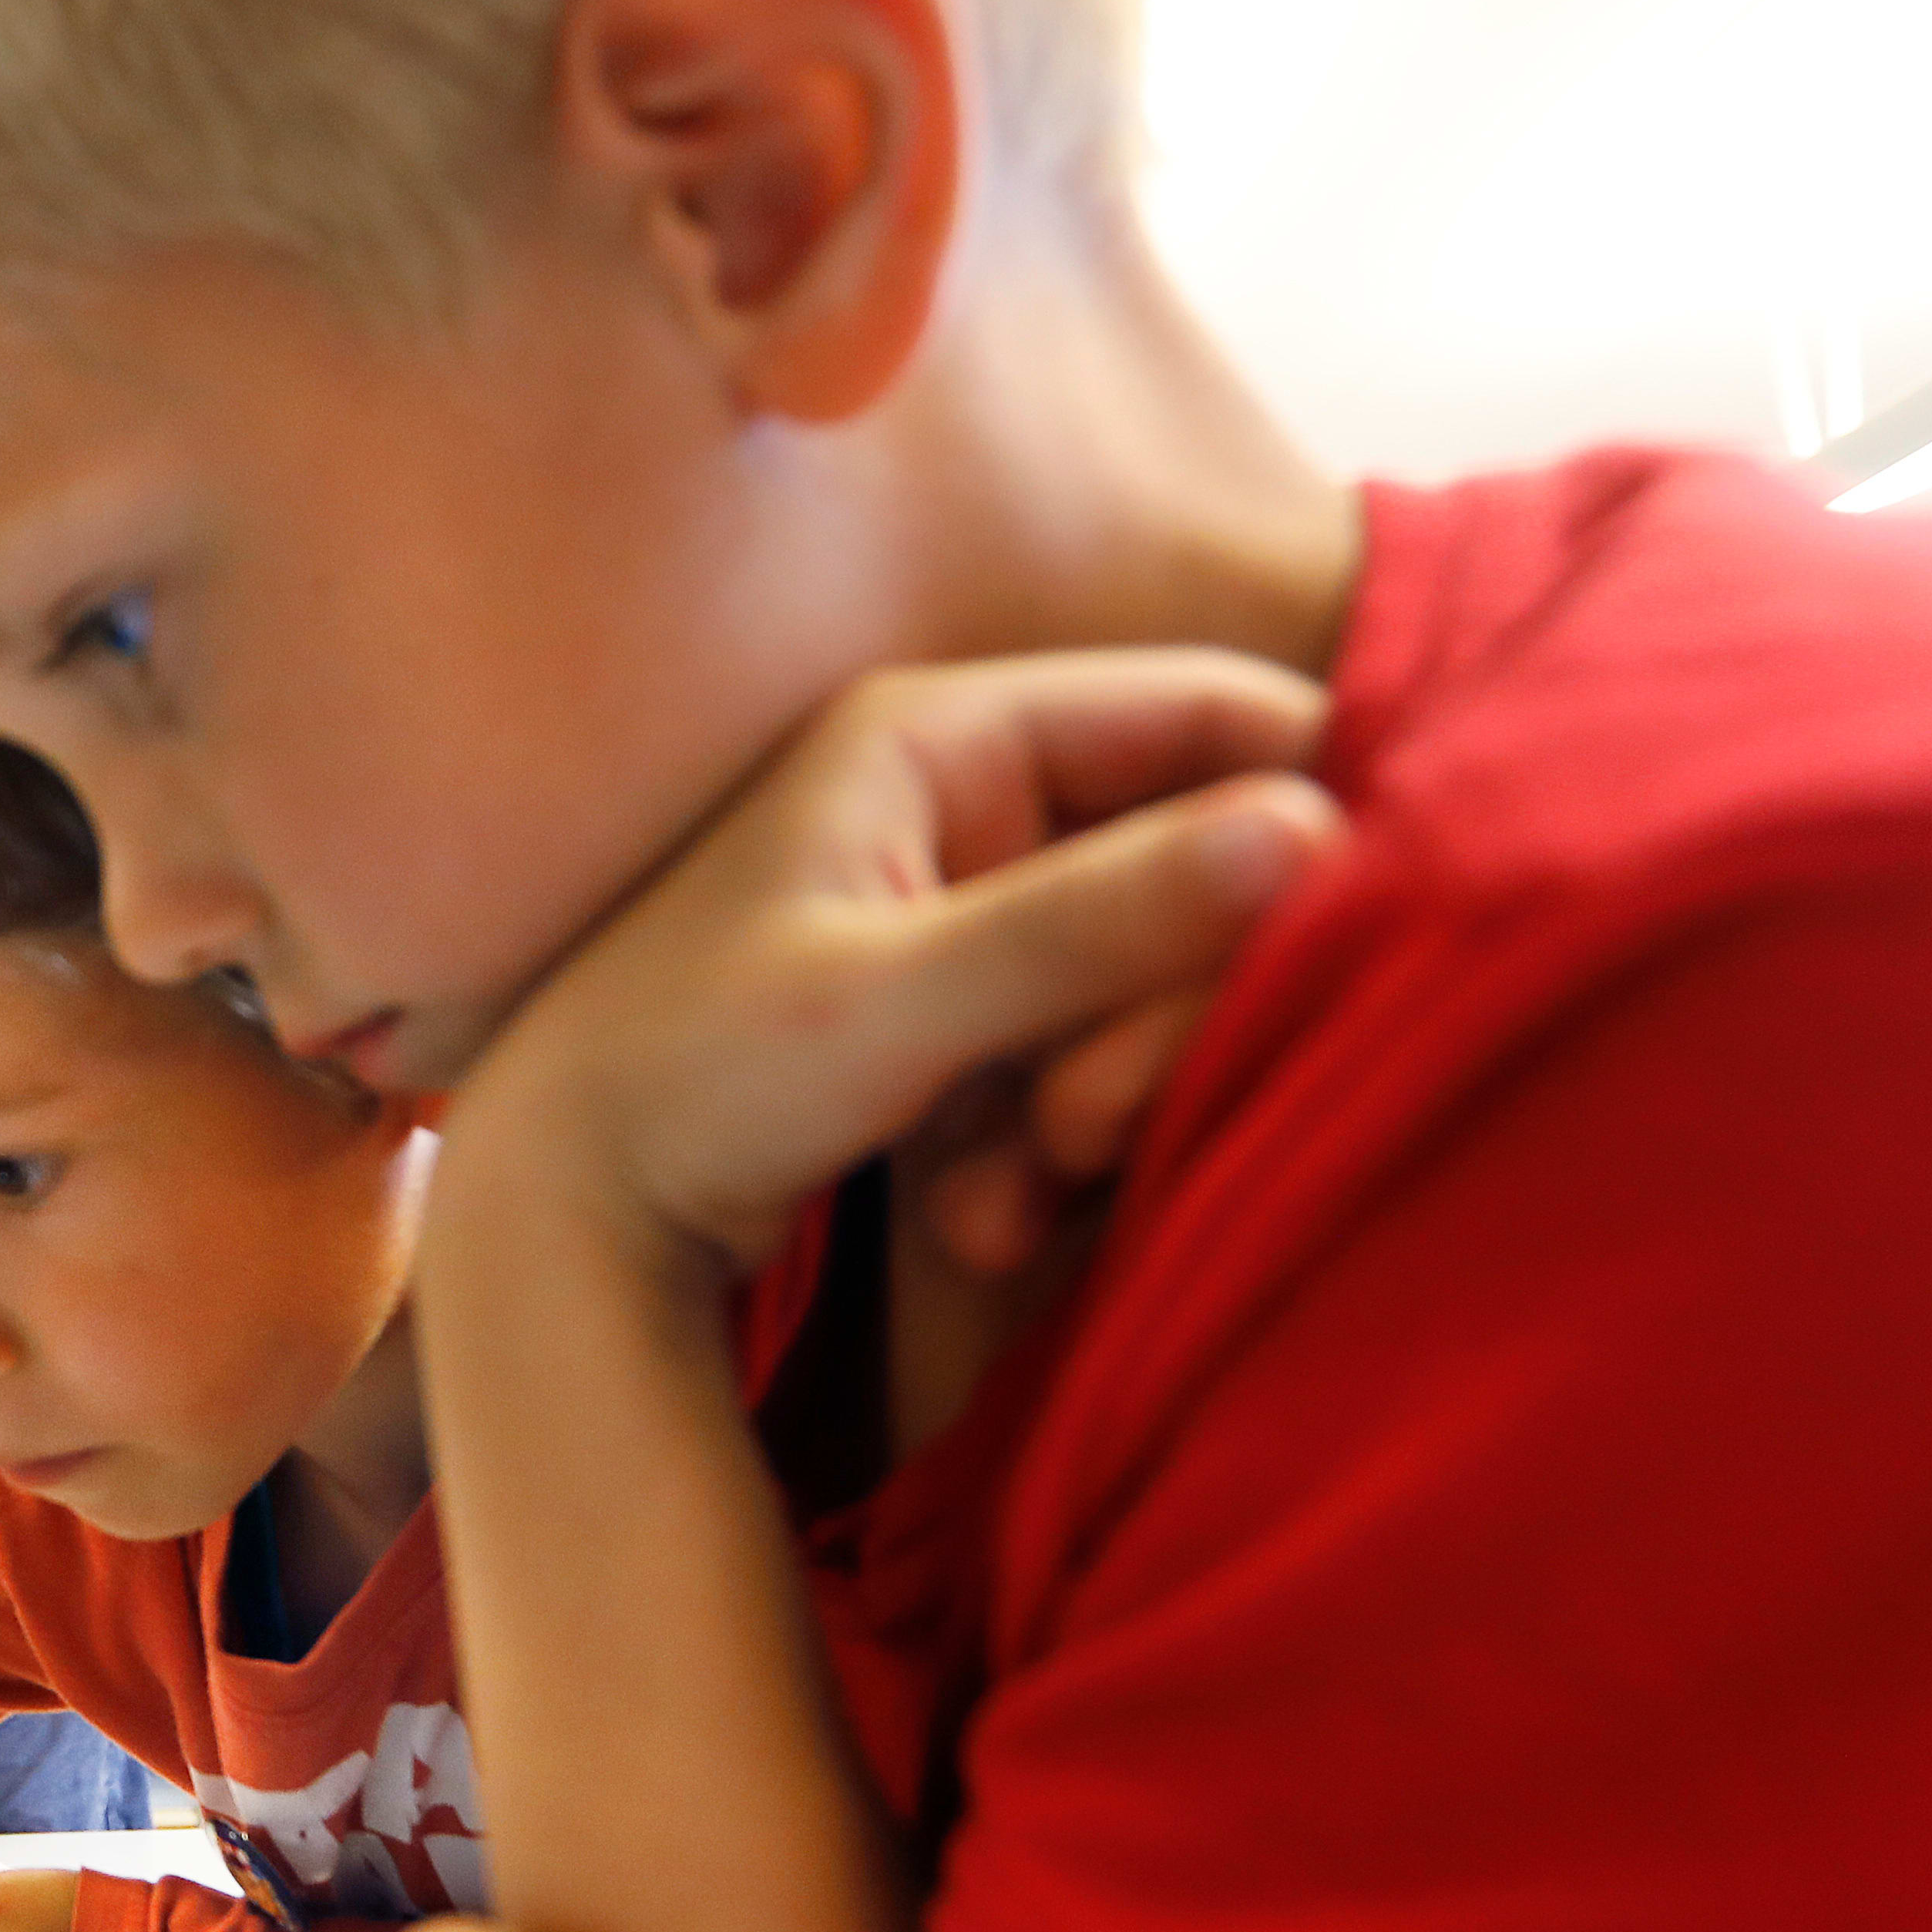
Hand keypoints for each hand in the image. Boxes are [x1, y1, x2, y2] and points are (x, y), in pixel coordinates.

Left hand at [465, 651, 1339, 1285]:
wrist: (559, 1218)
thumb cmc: (691, 1084)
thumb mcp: (898, 1001)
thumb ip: (1096, 922)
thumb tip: (1312, 833)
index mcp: (941, 735)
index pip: (1205, 711)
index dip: (1302, 805)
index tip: (1372, 930)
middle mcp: (961, 794)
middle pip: (1189, 858)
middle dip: (1164, 1009)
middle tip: (1087, 1130)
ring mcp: (962, 903)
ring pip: (1142, 973)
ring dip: (1105, 1095)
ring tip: (1012, 1190)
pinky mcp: (959, 1009)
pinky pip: (1077, 1047)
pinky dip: (1047, 1138)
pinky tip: (973, 1221)